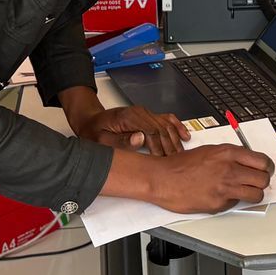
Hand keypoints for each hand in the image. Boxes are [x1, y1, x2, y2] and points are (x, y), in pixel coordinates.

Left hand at [62, 89, 187, 156]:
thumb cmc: (95, 132)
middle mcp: (139, 112)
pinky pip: (166, 119)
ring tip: (181, 154)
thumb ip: (121, 141)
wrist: (91, 121)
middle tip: (176, 162)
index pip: (151, 132)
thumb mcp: (102, 140)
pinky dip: (176, 126)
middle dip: (170, 146)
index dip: (159, 147)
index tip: (163, 161)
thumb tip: (140, 138)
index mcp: (128, 117)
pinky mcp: (147, 115)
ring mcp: (144, 113)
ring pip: (166, 125)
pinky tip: (184, 134)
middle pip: (161, 129)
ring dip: (175, 139)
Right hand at [149, 146, 273, 213]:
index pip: (263, 161)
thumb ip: (230, 156)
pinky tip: (221, 196)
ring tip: (244, 192)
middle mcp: (229, 169)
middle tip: (256, 183)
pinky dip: (232, 201)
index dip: (267, 168)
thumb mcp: (210, 150)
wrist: (163, 179)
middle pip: (264, 179)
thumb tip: (246, 162)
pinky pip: (235, 204)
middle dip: (262, 182)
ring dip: (253, 194)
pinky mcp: (218, 203)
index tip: (265, 171)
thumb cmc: (182, 165)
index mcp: (228, 153)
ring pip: (256, 194)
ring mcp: (225, 187)